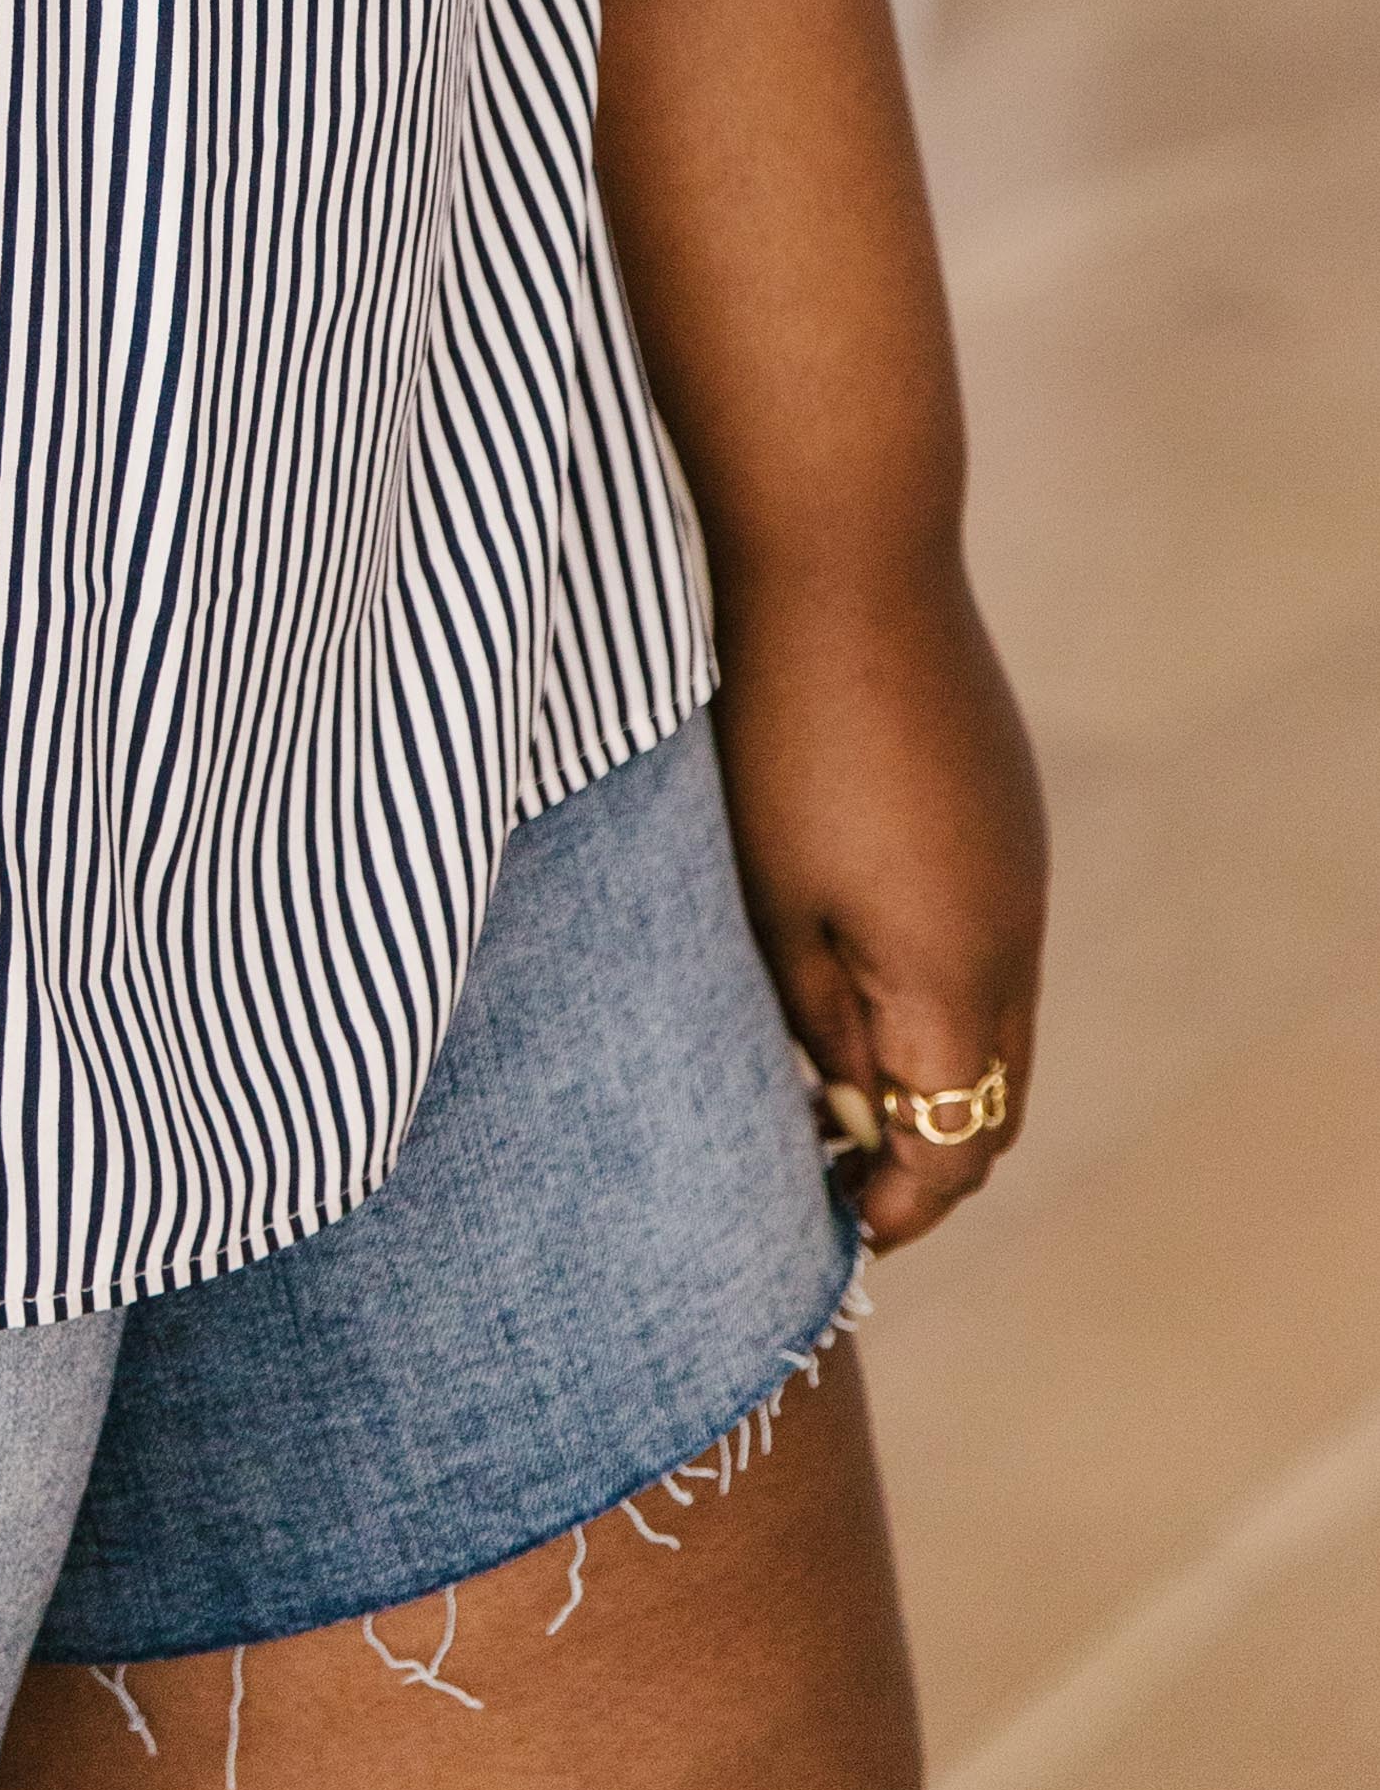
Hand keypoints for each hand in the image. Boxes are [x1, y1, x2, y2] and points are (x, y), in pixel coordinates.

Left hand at [711, 546, 1045, 1253]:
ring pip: (997, 1016)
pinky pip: (989, 935)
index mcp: (959, 973)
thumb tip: (847, 1106)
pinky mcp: (1003, 806)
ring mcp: (1020, 862)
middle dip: (920, 1154)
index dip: (898, 1210)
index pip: (952, 1150)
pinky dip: (937, 982)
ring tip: (826, 1079)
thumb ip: (816, 1019)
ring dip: (930, 1062)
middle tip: (828, 1175)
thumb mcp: (769, 899)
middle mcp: (1016, 930)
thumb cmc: (779, 730)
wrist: (845, 554)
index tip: (832, 1235)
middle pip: (990, 1093)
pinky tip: (854, 961)